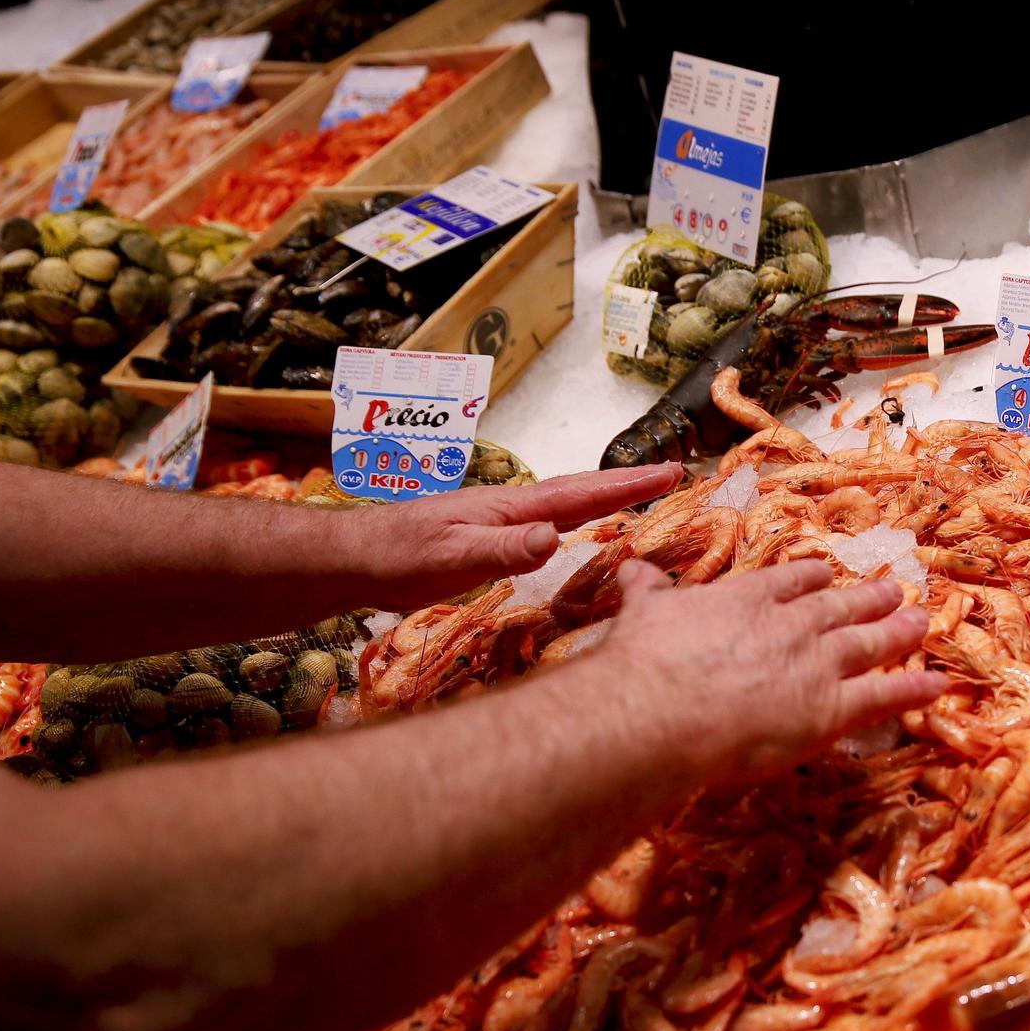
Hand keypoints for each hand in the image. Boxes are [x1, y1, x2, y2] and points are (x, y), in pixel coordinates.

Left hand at [357, 466, 681, 609]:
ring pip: (566, 504)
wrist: (356, 558)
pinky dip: (576, 518)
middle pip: (581, 491)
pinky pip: (548, 523)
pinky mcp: (490, 537)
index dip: (628, 485)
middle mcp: (512, 508)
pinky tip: (577, 527)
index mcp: (512, 508)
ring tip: (639, 492)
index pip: (581, 494)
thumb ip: (504, 548)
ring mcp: (501, 520)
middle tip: (673, 473)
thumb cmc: (400, 558)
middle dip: (628, 483)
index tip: (670, 471)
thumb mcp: (453, 558)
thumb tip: (555, 536)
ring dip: (605, 496)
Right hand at [588, 559, 945, 780]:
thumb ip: (645, 592)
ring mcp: (817, 665)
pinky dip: (914, 690)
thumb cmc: (647, 662)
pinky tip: (938, 684)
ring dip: (897, 632)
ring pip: (868, 643)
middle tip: (893, 590)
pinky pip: (884, 696)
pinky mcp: (832, 709)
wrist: (664, 708)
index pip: (789, 582)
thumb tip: (630, 571)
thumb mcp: (641, 613)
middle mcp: (791, 625)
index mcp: (746, 599)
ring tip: (922, 621)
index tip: (825, 574)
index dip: (811, 579)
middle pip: (838, 608)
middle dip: (867, 599)